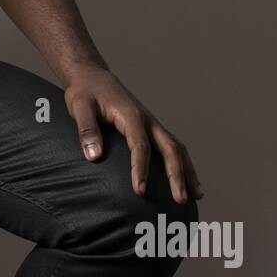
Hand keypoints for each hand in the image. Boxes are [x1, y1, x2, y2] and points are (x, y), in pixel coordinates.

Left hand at [63, 65, 202, 202]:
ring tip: (197, 195)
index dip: (141, 169)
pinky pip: (172, 147)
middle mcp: (147, 120)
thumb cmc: (85, 91)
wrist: (92, 76)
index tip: (140, 191)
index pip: (140, 146)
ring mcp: (152, 124)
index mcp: (130, 115)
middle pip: (169, 149)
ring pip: (177, 148)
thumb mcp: (79, 106)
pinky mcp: (150, 128)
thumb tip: (94, 156)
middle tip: (180, 200)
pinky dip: (183, 164)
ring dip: (188, 171)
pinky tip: (187, 180)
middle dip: (177, 175)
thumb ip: (86, 130)